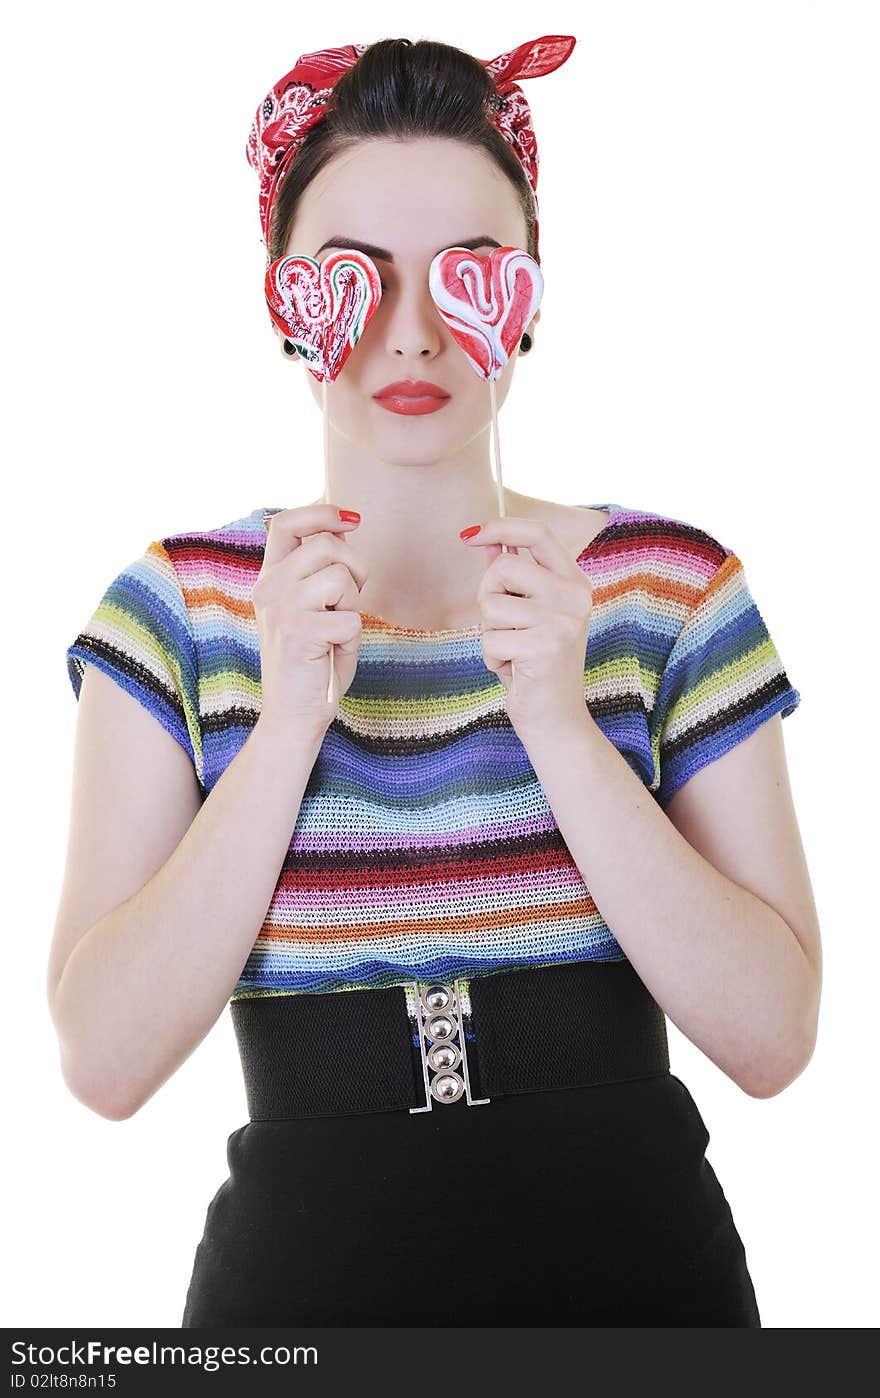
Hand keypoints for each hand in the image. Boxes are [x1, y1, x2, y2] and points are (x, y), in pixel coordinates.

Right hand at [252, 503, 367, 734]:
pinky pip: (351, 619)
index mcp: (269, 578)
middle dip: (356, 567)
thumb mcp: (311, 608)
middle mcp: (270, 588)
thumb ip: (319, 572)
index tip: (351, 520)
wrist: (292, 714)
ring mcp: (283, 609)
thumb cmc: (310, 662)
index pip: (286, 523)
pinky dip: (353, 639)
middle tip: (352, 599)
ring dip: (353, 604)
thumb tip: (344, 528)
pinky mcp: (300, 633)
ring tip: (337, 629)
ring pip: (341, 577)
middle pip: (327, 545)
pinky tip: (333, 652)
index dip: (322, 513)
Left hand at [460, 516, 593, 738]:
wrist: (556, 718)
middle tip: (504, 627)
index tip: (469, 535)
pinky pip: (491, 639)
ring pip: (492, 605)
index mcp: (574, 582)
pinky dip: (492, 658)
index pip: (539, 534)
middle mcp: (575, 596)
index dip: (502, 526)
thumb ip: (512, 578)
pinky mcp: (546, 646)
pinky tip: (514, 670)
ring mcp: (563, 620)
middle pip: (504, 568)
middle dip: (487, 597)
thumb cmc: (534, 665)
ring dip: (489, 633)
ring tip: (513, 651)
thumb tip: (487, 539)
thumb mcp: (525, 615)